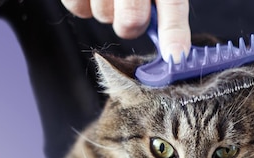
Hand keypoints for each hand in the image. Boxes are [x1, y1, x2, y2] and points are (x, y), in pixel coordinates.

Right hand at [61, 0, 190, 61]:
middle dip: (132, 23)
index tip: (176, 57)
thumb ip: (165, 5)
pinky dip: (83, 4)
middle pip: (131, 21)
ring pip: (103, 16)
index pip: (171, 3)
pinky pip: (77, 8)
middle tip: (132, 7)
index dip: (174, 33)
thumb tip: (175, 47)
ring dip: (106, 10)